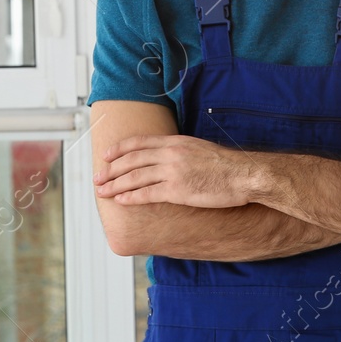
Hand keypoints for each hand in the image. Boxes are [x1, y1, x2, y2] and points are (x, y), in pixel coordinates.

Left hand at [94, 135, 257, 208]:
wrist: (243, 174)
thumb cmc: (225, 165)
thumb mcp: (198, 148)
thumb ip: (179, 151)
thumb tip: (166, 157)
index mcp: (174, 141)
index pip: (139, 142)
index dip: (119, 149)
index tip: (105, 156)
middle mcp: (170, 154)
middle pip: (131, 160)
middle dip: (110, 169)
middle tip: (97, 177)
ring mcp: (172, 171)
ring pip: (135, 177)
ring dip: (115, 184)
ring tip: (102, 191)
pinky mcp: (177, 190)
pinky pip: (147, 193)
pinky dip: (131, 196)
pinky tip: (120, 200)